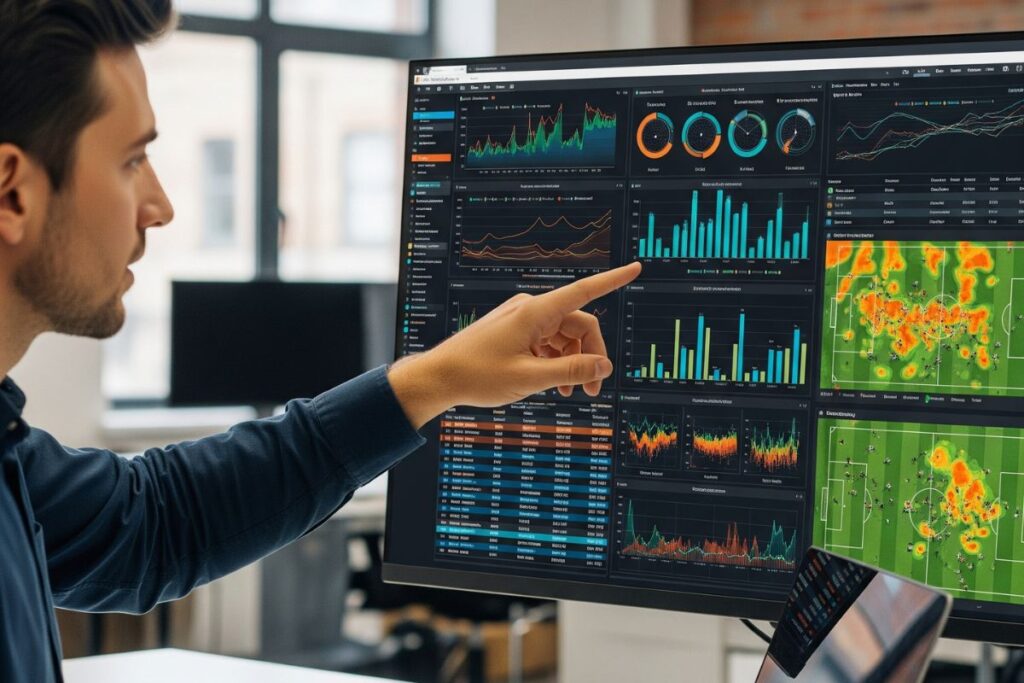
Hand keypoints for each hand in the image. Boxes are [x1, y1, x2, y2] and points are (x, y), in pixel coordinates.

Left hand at [388, 262, 641, 428]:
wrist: (439, 377)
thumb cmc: (477, 376)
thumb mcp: (529, 379)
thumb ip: (570, 372)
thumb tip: (604, 366)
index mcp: (535, 313)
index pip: (584, 291)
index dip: (612, 280)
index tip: (636, 268)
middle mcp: (530, 309)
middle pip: (578, 325)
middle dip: (590, 355)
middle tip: (592, 391)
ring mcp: (521, 319)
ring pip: (563, 335)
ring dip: (572, 361)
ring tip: (570, 394)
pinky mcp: (514, 331)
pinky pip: (547, 341)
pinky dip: (555, 360)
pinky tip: (553, 384)